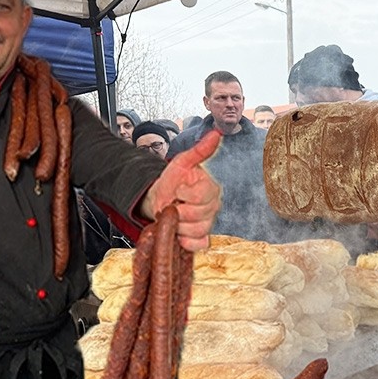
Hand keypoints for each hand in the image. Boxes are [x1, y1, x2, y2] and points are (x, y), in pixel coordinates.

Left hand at [140, 130, 221, 251]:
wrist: (161, 199)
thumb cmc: (173, 181)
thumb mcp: (182, 162)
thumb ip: (200, 151)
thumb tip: (216, 134)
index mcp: (212, 188)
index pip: (201, 196)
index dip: (183, 194)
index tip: (176, 190)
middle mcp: (214, 206)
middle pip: (198, 215)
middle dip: (178, 211)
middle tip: (173, 204)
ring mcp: (209, 223)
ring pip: (196, 230)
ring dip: (178, 225)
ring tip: (174, 217)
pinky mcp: (202, 238)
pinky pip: (197, 244)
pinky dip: (185, 241)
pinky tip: (179, 231)